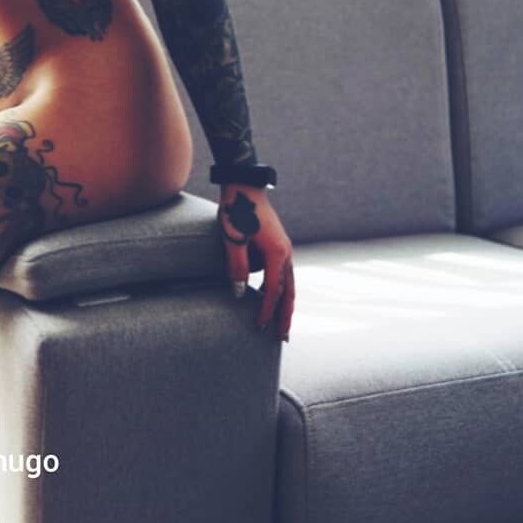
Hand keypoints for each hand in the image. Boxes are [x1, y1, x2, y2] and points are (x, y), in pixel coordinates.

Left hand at [217, 183, 293, 341]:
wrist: (244, 185)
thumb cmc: (237, 211)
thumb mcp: (232, 240)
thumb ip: (237, 267)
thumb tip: (241, 294)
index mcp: (277, 253)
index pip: (273, 291)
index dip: (266, 311)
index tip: (260, 327)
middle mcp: (286, 252)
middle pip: (289, 292)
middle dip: (285, 315)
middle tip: (282, 337)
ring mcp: (284, 247)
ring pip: (288, 282)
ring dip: (284, 302)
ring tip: (279, 321)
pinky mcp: (278, 242)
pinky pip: (282, 270)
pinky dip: (279, 286)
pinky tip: (270, 292)